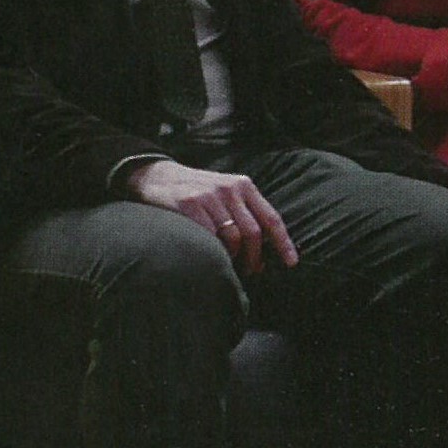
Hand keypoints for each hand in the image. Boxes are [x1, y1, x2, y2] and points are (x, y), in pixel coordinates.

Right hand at [122, 159, 296, 271]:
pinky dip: (214, 251)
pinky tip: (211, 256)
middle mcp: (229, 189)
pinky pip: (209, 236)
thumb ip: (244, 212)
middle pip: (253, 232)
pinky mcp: (188, 205)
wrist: (156, 176)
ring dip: (234, 258)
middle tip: (251, 271)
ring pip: (233, 237)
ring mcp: (209, 197)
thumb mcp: (225, 193)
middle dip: (255, 257)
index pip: (271, 217)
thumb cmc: (196, 191)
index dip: (283, 243)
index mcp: (243, 185)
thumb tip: (263, 248)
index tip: (291, 263)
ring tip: (230, 265)